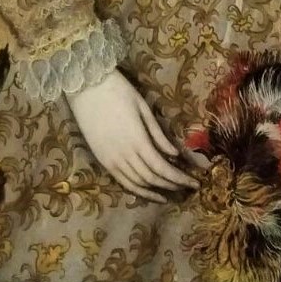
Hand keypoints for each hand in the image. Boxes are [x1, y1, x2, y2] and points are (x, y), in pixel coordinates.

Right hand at [66, 70, 196, 202]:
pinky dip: (138, 190)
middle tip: (188, 187)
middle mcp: (124, 155)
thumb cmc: (118, 92)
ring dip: (156, 191)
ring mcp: (111, 160)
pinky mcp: (102, 161)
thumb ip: (158, 134)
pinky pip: (122, 182)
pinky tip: (149, 192)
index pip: (162, 168)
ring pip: (137, 184)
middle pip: (151, 178)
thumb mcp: (143, 108)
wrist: (86, 88)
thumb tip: (175, 154)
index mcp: (137, 140)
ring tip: (172, 193)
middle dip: (172, 185)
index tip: (195, 183)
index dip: (179, 178)